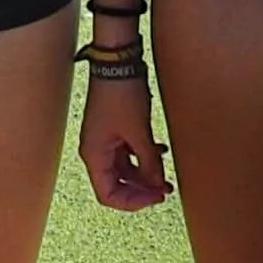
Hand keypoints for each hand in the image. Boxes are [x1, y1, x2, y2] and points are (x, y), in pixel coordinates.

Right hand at [79, 68, 172, 209]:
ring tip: (167, 176)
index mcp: (95, 155)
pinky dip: (145, 158)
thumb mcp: (139, 132)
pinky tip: (161, 152)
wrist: (118, 61)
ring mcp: (106, 141)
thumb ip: (149, 162)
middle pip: (117, 184)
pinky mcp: (115, 130)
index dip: (133, 202)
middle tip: (166, 190)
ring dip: (146, 175)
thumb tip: (158, 185)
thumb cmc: (122, 94)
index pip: (108, 194)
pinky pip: (130, 154)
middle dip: (142, 190)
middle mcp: (97, 152)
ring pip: (126, 170)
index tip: (156, 198)